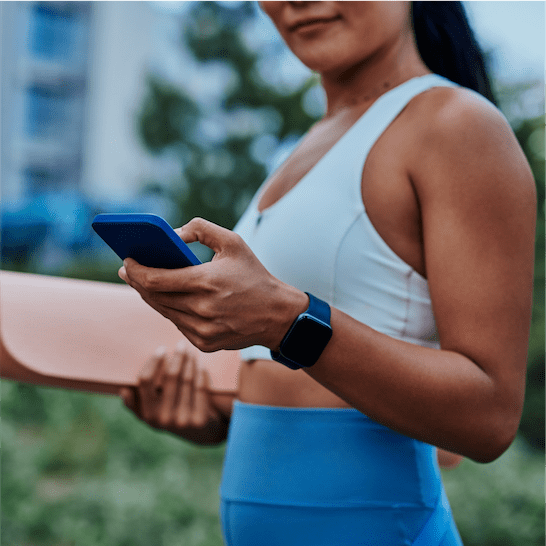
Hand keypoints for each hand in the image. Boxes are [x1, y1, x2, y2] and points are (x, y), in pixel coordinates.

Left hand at [118, 217, 307, 352]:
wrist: (278, 315)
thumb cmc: (254, 275)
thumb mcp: (233, 242)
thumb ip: (201, 229)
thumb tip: (172, 234)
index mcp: (206, 282)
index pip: (154, 279)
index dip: (134, 270)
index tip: (125, 262)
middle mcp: (201, 309)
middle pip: (153, 296)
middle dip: (137, 281)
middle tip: (129, 270)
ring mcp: (202, 330)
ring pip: (163, 312)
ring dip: (151, 296)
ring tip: (145, 282)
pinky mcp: (204, 343)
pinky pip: (177, 324)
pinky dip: (171, 310)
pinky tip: (170, 299)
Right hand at [120, 344, 228, 444]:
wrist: (199, 435)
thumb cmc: (170, 417)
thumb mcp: (148, 415)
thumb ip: (134, 404)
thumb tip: (123, 390)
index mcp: (147, 414)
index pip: (145, 380)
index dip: (153, 362)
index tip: (161, 349)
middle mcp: (162, 418)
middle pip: (170, 377)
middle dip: (177, 356)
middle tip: (182, 344)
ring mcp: (182, 419)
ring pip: (187, 380)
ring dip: (190, 361)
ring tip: (192, 351)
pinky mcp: (200, 419)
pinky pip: (201, 388)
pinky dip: (201, 373)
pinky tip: (201, 364)